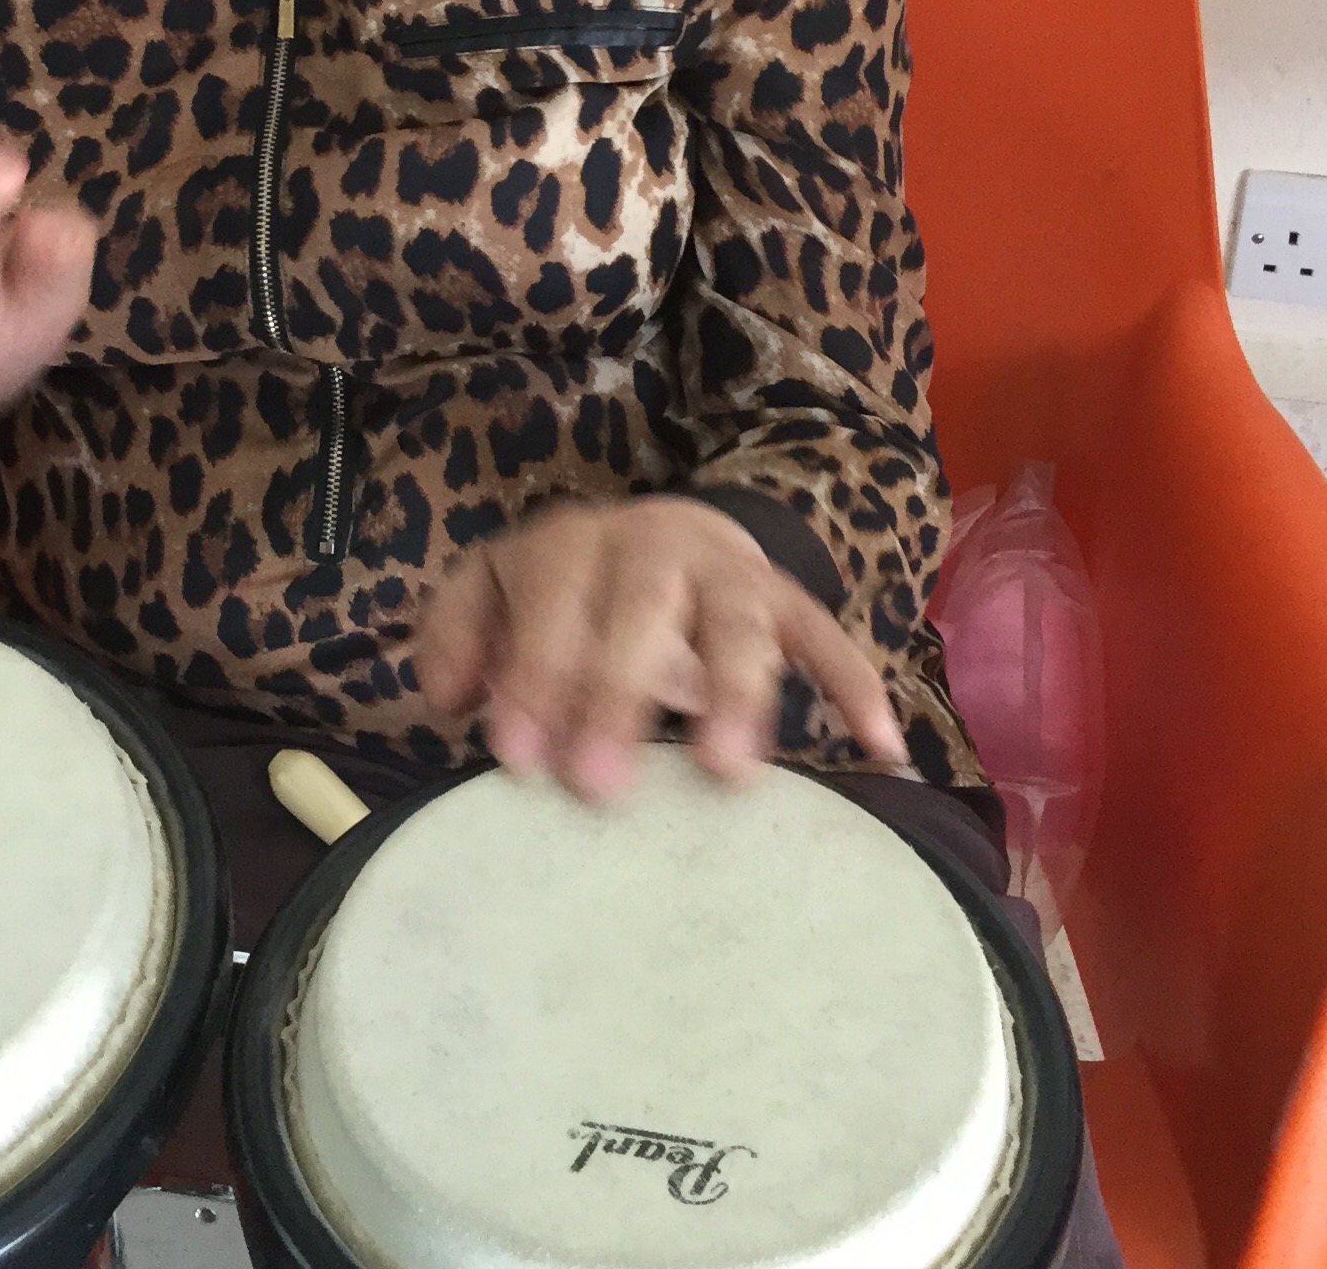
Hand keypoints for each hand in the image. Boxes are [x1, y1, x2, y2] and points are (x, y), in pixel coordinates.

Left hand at [414, 496, 908, 801]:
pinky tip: (881, 747)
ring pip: (735, 617)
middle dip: (615, 690)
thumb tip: (445, 694)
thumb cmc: (568, 593)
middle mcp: (652, 543)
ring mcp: (727, 570)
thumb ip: (459, 633)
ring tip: (727, 772)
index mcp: (572, 542)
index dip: (529, 668)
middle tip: (598, 786)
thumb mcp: (499, 593)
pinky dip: (853, 686)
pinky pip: (826, 638)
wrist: (662, 540)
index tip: (515, 755)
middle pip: (638, 602)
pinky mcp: (788, 601)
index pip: (547, 591)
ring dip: (733, 690)